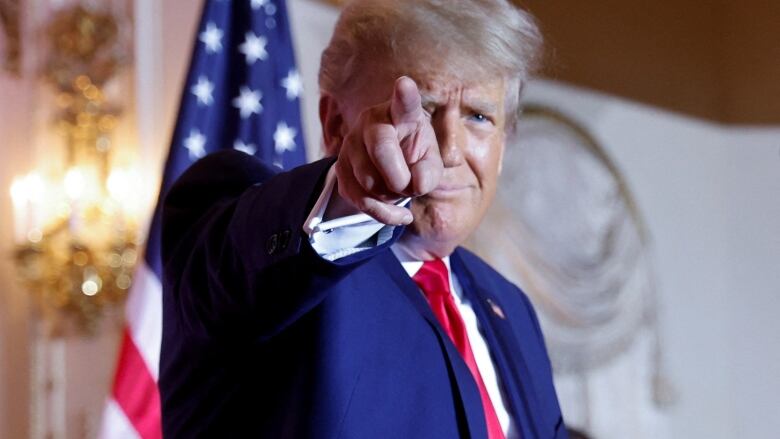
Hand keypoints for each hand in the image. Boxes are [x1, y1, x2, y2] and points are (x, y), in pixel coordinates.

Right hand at [332, 76, 442, 224]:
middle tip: (409, 186)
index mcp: (401, 114)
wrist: (390, 169)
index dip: (405, 95)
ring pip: (368, 179)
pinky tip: (397, 213)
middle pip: (381, 148)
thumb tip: (416, 184)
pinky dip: (381, 213)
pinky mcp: (340, 168)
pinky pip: (359, 199)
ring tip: (400, 192)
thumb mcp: (431, 164)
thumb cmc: (415, 158)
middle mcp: (372, 122)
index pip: (404, 103)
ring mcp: (351, 144)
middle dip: (399, 178)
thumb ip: (430, 173)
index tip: (405, 84)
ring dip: (390, 197)